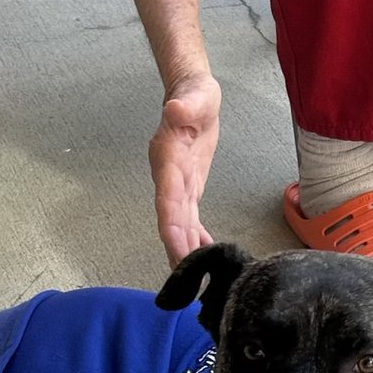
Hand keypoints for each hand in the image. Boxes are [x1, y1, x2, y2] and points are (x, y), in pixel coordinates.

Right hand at [148, 73, 221, 266]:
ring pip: (179, 224)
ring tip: (195, 279)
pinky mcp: (187, 188)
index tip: (178, 249)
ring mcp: (176, 185)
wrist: (190, 95)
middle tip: (187, 278)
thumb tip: (175, 109)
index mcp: (168, 158)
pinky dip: (196, 238)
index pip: (168, 198)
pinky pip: (189, 219)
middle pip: (171, 219)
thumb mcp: (196, 94)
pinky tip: (205, 255)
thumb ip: (187, 103)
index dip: (171, 226)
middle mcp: (168, 177)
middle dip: (178, 248)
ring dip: (185, 249)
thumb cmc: (194, 94)